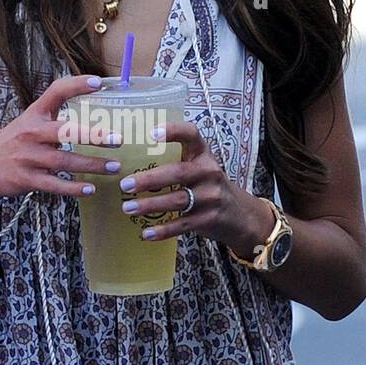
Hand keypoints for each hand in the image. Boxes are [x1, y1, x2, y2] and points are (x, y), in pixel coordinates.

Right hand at [0, 73, 123, 200]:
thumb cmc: (13, 141)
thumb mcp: (29, 120)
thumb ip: (54, 114)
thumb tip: (87, 106)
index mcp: (35, 114)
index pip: (56, 92)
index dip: (77, 85)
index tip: (99, 83)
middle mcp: (32, 133)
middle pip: (66, 131)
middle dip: (93, 135)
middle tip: (117, 139)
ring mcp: (28, 157)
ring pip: (65, 161)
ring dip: (92, 165)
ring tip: (114, 167)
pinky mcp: (26, 179)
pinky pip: (54, 185)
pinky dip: (73, 188)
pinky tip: (90, 189)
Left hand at [116, 119, 248, 245]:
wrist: (240, 215)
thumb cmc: (208, 185)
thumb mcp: (200, 167)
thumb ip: (176, 161)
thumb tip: (130, 159)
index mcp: (203, 154)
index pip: (191, 135)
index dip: (173, 131)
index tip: (152, 133)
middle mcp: (209, 172)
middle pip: (178, 173)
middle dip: (150, 179)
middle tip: (125, 184)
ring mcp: (211, 196)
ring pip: (177, 200)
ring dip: (150, 205)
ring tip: (127, 208)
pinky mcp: (209, 219)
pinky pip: (182, 224)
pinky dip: (163, 230)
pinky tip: (146, 233)